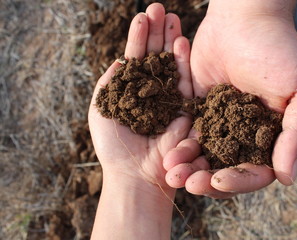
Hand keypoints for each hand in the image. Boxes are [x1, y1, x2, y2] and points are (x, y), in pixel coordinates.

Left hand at [89, 4, 191, 238]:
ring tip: (172, 17)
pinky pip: (186, 82)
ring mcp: (170, 100)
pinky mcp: (185, 109)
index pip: (136, 59)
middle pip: (156, 57)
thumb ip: (111, 81)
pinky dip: (183, 62)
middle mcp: (152, 93)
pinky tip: (181, 42)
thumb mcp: (102, 107)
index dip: (138, 38)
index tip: (141, 16)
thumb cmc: (113, 144)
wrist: (134, 173)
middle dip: (157, 33)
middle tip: (160, 8)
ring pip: (172, 65)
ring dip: (172, 40)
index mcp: (132, 91)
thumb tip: (121, 59)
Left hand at [164, 0, 296, 197]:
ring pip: (204, 155)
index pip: (257, 171)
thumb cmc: (280, 50)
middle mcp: (246, 135)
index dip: (239, 180)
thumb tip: (286, 178)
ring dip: (189, 168)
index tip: (220, 180)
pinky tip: (168, 154)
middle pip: (226, 169)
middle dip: (208, 180)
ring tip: (172, 172)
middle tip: (189, 184)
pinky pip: (188, 133)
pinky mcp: (200, 110)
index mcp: (272, 136)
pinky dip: (179, 145)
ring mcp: (222, 124)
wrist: (244, 19)